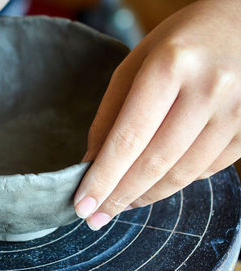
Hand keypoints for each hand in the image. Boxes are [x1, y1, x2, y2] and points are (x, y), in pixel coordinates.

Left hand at [74, 0, 240, 229]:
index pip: (128, 137)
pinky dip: (174, 183)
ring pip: (181, 174)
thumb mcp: (136, 64)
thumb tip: (92, 162)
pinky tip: (153, 185)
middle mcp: (208, 90)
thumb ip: (112, 113)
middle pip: (154, 162)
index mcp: (170, 67)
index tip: (82, 204)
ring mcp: (236, 112)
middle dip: (119, 196)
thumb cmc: (179, 42)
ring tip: (120, 204)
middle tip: (96, 216)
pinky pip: (206, 171)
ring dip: (145, 195)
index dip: (103, 178)